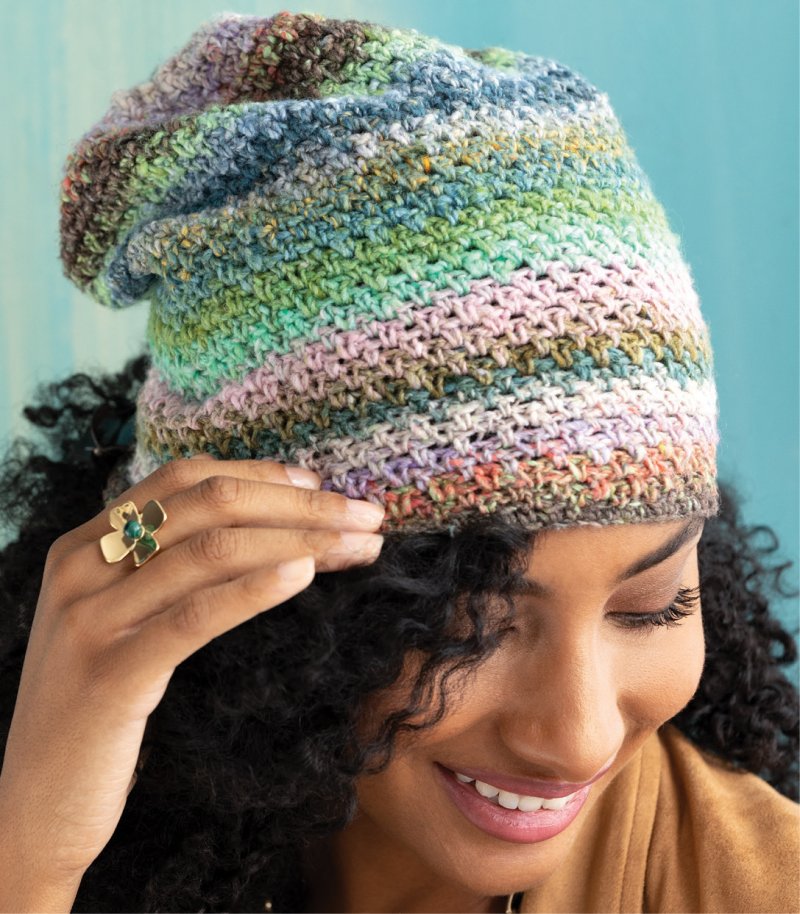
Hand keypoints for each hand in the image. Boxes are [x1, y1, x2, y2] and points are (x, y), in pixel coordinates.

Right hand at [0, 456, 383, 896]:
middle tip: (367, 516)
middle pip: (209, 504)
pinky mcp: (109, 675)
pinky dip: (255, 589)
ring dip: (300, 541)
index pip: (187, 479)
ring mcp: (90, 618)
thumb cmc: (99, 705)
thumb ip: (169, 569)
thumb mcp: (124, 620)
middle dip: (300, 504)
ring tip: (360, 547)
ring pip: (211, 551)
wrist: (35, 805)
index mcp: (86, 541)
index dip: (263, 474)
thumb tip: (267, 528)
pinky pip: (193, 616)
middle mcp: (82, 565)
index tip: (325, 487)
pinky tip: (304, 576)